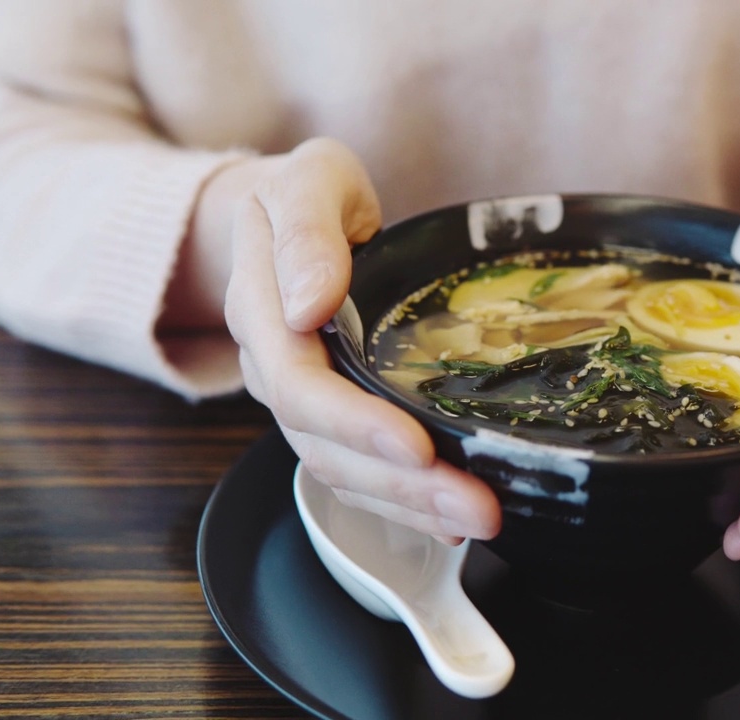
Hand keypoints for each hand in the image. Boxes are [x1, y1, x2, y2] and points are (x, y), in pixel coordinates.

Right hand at [210, 138, 501, 544]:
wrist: (286, 213)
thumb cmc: (306, 193)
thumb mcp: (309, 181)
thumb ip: (306, 232)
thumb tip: (308, 304)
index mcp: (261, 313)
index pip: (301, 387)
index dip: (356, 423)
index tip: (416, 446)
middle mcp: (276, 369)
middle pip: (325, 447)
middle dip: (401, 485)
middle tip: (476, 507)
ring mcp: (302, 400)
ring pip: (342, 472)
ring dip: (410, 505)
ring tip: (479, 518)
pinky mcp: (332, 415)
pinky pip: (358, 473)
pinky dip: (403, 502)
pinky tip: (450, 519)